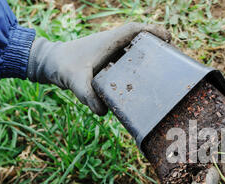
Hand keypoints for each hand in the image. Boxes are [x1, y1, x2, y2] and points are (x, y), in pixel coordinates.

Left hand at [27, 23, 170, 114]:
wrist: (50, 63)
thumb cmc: (63, 66)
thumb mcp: (75, 82)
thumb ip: (87, 96)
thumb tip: (103, 112)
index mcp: (110, 41)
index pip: (135, 30)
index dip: (153, 31)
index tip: (168, 39)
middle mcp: (113, 43)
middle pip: (142, 37)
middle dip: (158, 44)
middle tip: (173, 57)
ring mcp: (112, 50)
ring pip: (137, 47)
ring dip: (150, 54)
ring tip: (165, 68)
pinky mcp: (110, 59)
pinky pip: (130, 57)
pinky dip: (141, 63)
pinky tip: (146, 79)